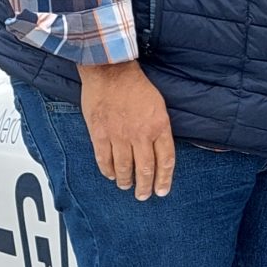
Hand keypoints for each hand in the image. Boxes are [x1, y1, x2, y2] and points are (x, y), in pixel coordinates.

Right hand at [77, 59, 174, 199]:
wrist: (111, 71)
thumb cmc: (136, 86)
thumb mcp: (159, 106)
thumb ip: (159, 128)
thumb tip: (159, 149)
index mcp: (159, 127)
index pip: (165, 161)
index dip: (164, 179)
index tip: (162, 191)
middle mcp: (141, 135)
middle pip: (145, 169)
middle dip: (145, 187)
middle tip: (143, 196)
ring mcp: (119, 136)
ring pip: (124, 168)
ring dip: (125, 181)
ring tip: (126, 187)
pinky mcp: (100, 134)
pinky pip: (104, 159)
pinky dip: (108, 170)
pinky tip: (111, 175)